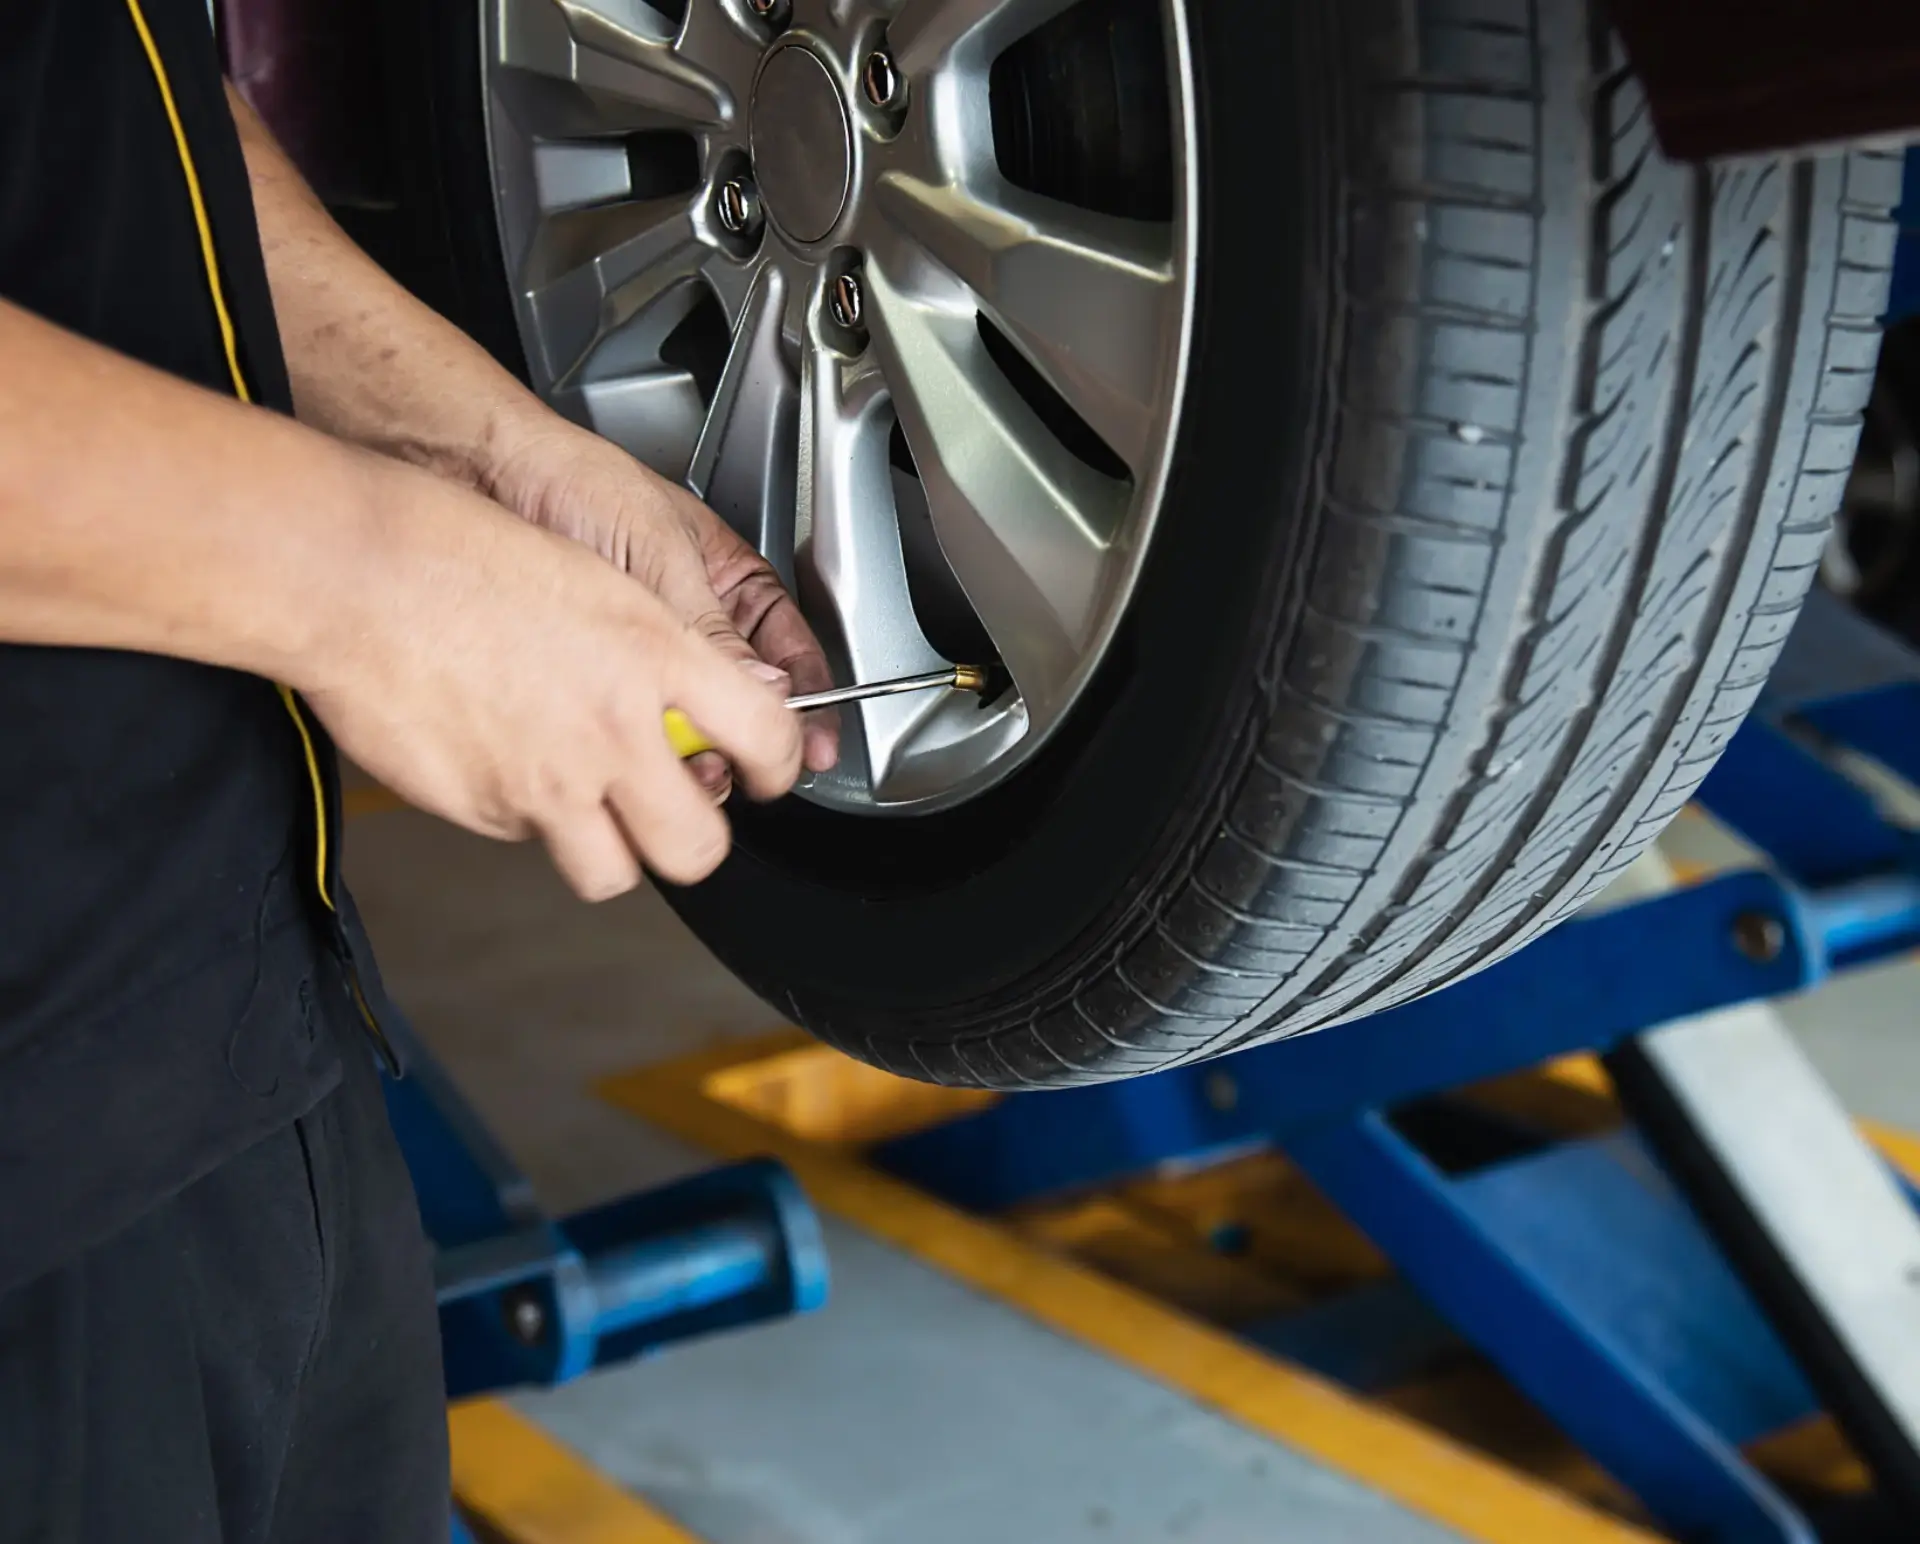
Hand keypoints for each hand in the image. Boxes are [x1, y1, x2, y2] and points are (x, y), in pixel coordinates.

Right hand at [303, 458, 803, 899]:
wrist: (354, 573)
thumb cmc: (463, 553)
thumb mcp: (603, 579)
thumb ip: (666, 651)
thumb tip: (707, 698)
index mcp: (654, 656)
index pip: (765, 737)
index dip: (782, 767)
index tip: (772, 772)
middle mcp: (610, 732)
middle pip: (696, 849)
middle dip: (697, 844)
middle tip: (681, 816)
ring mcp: (545, 783)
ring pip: (610, 871)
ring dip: (611, 849)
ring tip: (590, 802)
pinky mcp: (482, 811)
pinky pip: (526, 840)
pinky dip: (526, 815)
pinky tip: (502, 755)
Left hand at [479, 415, 838, 797]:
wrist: (485, 474)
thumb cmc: (574, 481)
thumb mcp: (659, 556)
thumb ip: (710, 629)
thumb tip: (763, 691)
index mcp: (732, 580)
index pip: (791, 652)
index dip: (809, 701)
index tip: (813, 747)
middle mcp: (695, 620)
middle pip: (744, 699)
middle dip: (743, 736)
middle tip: (738, 760)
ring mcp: (645, 652)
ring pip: (690, 717)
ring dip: (692, 746)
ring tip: (686, 758)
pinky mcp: (597, 675)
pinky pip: (635, 720)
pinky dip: (641, 740)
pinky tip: (639, 747)